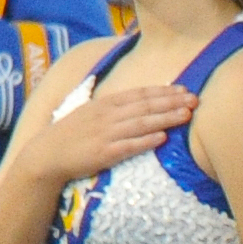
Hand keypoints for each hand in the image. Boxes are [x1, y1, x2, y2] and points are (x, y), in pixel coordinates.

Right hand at [16, 67, 191, 188]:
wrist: (47, 154)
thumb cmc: (70, 134)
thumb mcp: (88, 113)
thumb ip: (111, 108)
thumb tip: (136, 102)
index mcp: (103, 104)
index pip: (138, 94)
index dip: (162, 91)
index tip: (183, 89)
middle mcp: (106, 115)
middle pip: (144, 106)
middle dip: (171, 102)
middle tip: (194, 99)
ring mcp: (106, 134)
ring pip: (141, 123)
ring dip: (165, 118)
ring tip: (186, 115)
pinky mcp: (105, 153)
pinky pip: (129, 145)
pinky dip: (146, 140)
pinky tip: (162, 137)